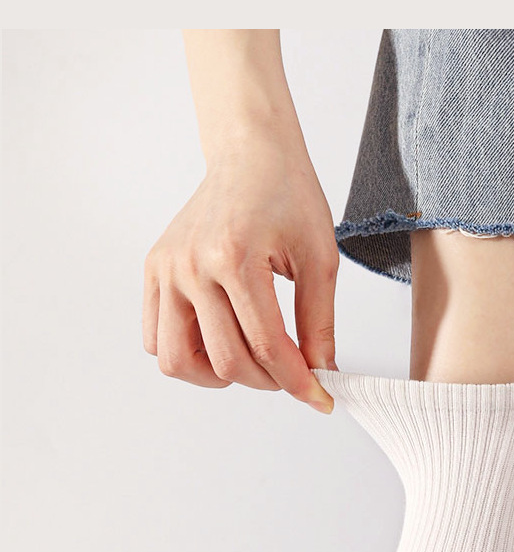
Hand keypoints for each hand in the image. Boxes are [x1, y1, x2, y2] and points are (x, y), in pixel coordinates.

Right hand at [143, 137, 337, 411]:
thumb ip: (320, 322)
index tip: (318, 397)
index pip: (266, 345)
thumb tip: (321, 373)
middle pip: (225, 360)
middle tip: (290, 373)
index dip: (297, 381)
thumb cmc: (288, 195)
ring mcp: (166, 268)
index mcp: (235, 256)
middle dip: (266, 381)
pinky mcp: (154, 269)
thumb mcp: (320, 257)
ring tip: (250, 362)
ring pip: (177, 359)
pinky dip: (186, 354)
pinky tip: (219, 341)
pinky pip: (155, 337)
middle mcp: (192, 264)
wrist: (251, 154)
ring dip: (217, 376)